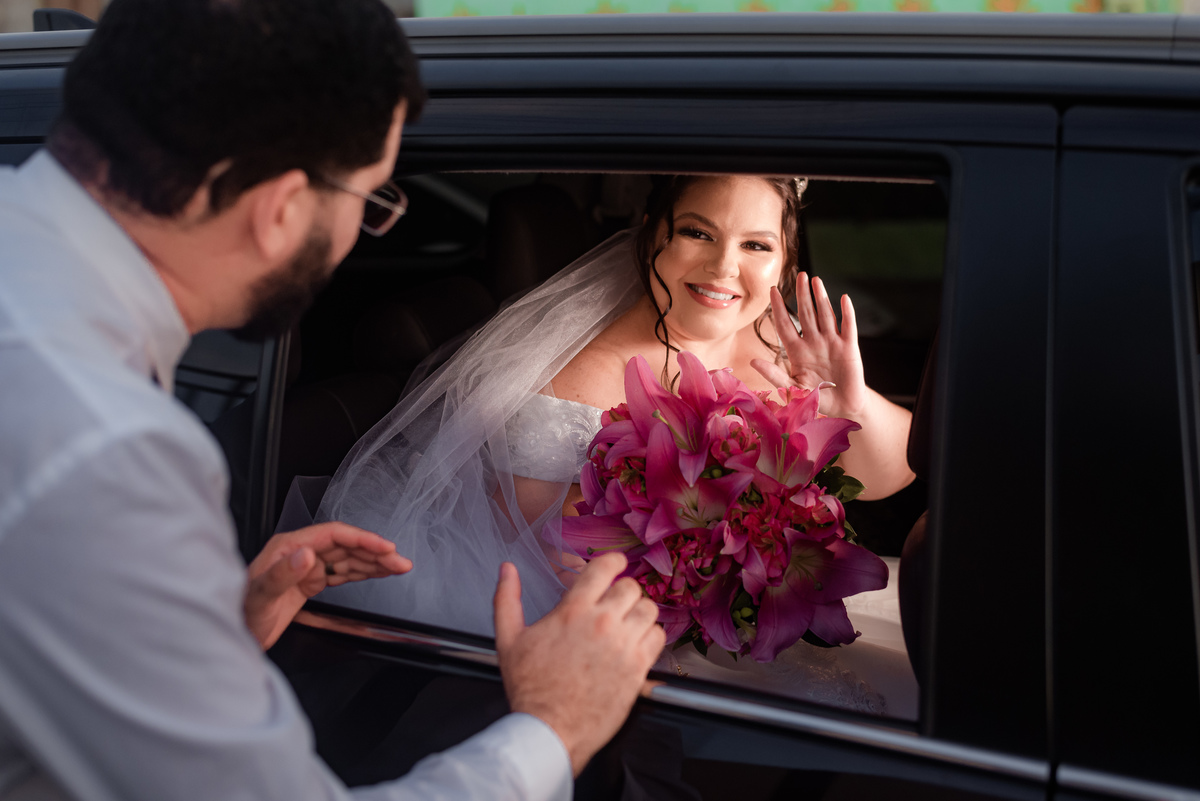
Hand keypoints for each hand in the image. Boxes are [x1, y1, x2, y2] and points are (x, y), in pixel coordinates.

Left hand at [244, 522, 411, 649]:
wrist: (233, 635)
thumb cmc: (241, 613)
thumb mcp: (260, 596)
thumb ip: (282, 573)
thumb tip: (307, 554)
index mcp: (289, 547)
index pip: (334, 535)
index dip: (362, 539)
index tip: (385, 547)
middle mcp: (299, 553)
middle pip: (346, 546)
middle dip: (376, 553)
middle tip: (400, 562)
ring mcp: (305, 567)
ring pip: (348, 559)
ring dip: (374, 563)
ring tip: (398, 567)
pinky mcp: (308, 582)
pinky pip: (341, 573)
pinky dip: (362, 573)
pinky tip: (377, 574)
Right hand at [493, 552, 664, 776]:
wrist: (549, 729)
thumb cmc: (529, 687)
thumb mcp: (508, 639)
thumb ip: (507, 599)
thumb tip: (507, 569)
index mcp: (572, 610)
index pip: (605, 567)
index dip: (614, 561)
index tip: (616, 564)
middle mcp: (602, 622)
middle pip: (630, 587)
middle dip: (623, 592)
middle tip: (616, 603)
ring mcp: (623, 645)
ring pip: (648, 609)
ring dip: (639, 613)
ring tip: (627, 623)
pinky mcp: (638, 668)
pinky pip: (658, 637)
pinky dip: (650, 636)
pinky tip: (636, 643)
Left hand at [751, 275, 867, 417]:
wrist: (842, 407)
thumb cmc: (816, 397)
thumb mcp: (792, 388)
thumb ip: (774, 375)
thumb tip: (752, 362)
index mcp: (797, 351)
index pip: (785, 324)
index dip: (779, 308)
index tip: (772, 290)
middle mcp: (813, 342)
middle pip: (806, 313)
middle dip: (802, 295)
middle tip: (799, 275)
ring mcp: (832, 343)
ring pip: (825, 315)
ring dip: (821, 298)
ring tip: (816, 280)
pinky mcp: (849, 348)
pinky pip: (848, 327)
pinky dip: (847, 313)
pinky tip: (843, 298)